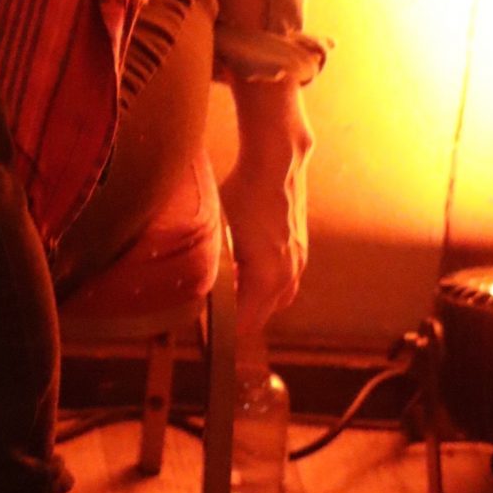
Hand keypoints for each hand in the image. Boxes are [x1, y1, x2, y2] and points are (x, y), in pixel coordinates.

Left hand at [223, 80, 313, 338]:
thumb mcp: (216, 229)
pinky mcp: (301, 249)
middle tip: (208, 317)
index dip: (220, 331)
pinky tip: (245, 273)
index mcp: (268, 277)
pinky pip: (284, 283)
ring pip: (276, 301)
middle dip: (237, 320)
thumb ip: (208, 264)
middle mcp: (289, 275)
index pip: (244, 324)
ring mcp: (299, 262)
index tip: (200, 331)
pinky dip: (266, 287)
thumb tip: (192, 288)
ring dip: (253, 304)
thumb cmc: (243, 192)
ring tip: (226, 298)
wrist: (277, 161)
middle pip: (261, 317)